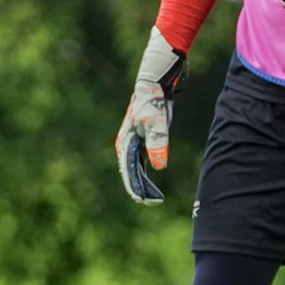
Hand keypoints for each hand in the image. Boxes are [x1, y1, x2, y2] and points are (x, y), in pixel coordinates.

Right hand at [114, 26, 186, 204]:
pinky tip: (152, 181)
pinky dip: (146, 171)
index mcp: (125, 142)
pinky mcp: (141, 138)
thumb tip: (159, 167)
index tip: (145, 201)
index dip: (137, 188)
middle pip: (131, 172)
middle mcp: (126, 144)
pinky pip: (141, 160)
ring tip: (153, 196)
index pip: (128, 172)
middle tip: (152, 203)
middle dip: (140, 189)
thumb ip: (158, 144)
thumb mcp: (158, 122)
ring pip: (135, 167)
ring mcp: (132, 141)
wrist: (154, 82)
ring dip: (143, 182)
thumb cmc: (154, 101)